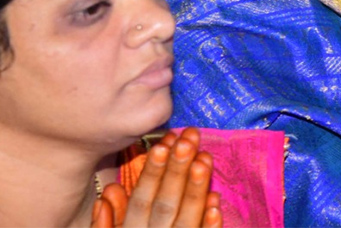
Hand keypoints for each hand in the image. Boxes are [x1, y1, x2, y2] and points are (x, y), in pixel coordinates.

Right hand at [92, 128, 221, 227]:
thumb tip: (110, 191)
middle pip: (166, 204)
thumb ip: (106, 224)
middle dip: (177, 171)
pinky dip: (209, 224)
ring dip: (195, 190)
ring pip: (186, 219)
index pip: (141, 201)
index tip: (164, 145)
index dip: (152, 173)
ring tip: (204, 159)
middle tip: (188, 139)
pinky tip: (215, 200)